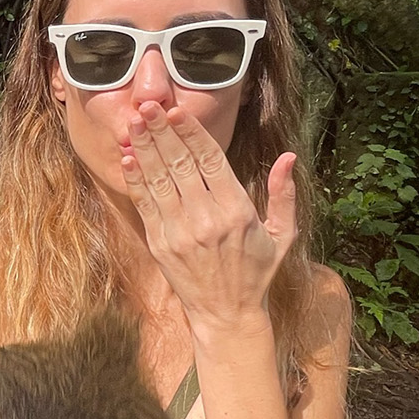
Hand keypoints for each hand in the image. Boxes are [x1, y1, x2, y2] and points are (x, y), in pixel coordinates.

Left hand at [120, 103, 296, 331]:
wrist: (226, 315)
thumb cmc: (256, 272)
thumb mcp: (282, 235)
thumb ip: (284, 194)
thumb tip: (289, 156)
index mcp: (237, 211)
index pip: (210, 161)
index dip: (191, 133)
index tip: (177, 111)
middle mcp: (206, 219)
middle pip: (180, 164)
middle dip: (162, 132)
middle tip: (148, 104)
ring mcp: (179, 232)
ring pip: (159, 180)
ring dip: (144, 149)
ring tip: (134, 122)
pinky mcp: (160, 245)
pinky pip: (145, 205)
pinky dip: (136, 180)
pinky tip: (129, 158)